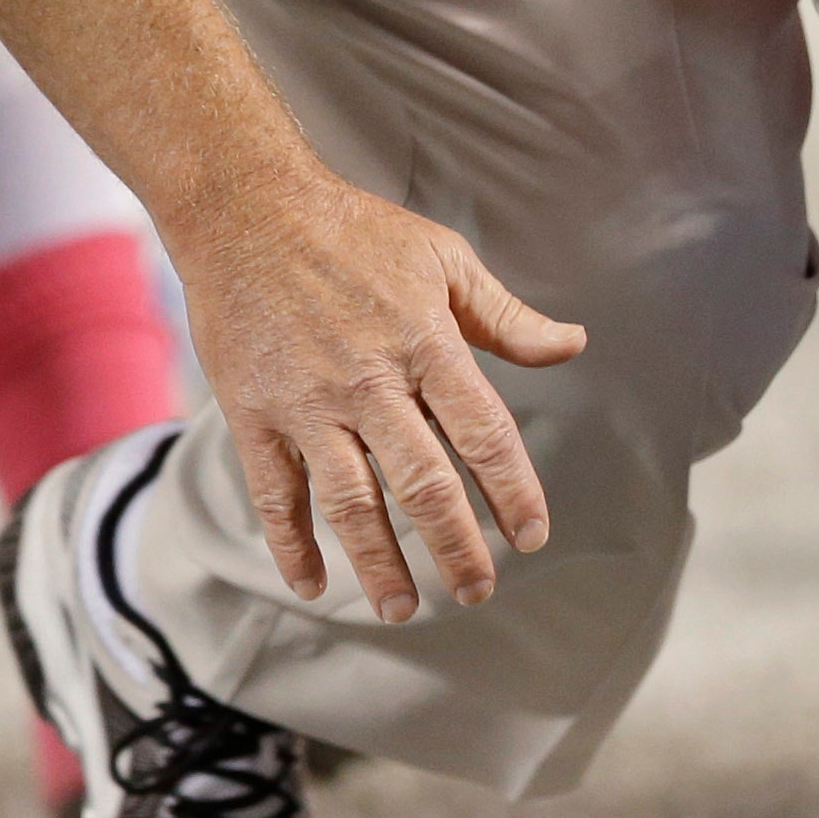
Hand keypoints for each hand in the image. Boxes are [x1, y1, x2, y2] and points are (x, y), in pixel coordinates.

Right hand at [172, 169, 572, 621]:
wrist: (246, 209)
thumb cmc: (355, 232)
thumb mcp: (444, 259)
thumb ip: (505, 316)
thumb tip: (572, 345)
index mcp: (426, 344)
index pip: (484, 434)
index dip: (513, 490)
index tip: (533, 535)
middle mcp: (369, 382)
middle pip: (422, 483)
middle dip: (456, 546)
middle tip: (479, 590)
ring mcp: (307, 403)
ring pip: (349, 502)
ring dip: (378, 562)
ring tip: (402, 609)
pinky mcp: (253, 413)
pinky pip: (274, 493)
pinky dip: (291, 542)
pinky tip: (312, 582)